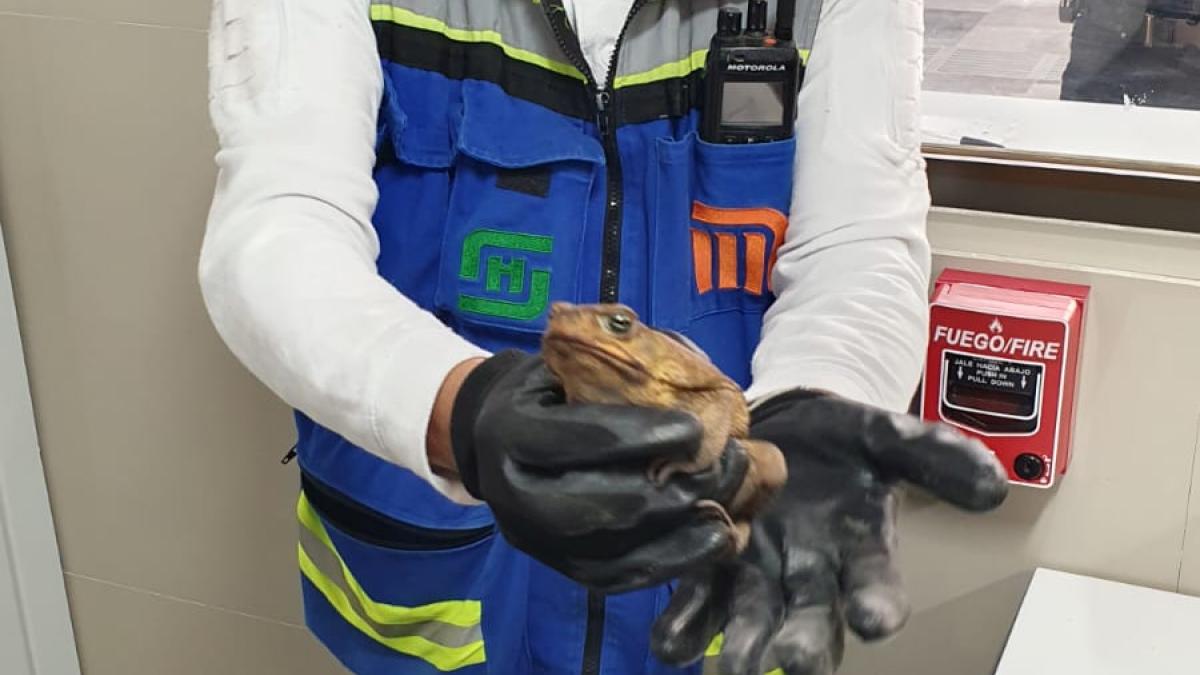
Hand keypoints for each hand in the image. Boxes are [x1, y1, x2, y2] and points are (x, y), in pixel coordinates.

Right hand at [450, 350, 750, 592]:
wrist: (493, 437)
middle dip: (669, 491)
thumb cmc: (546, 392)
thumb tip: (688, 373)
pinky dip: (670, 562)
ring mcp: (533, 538)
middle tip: (721, 468)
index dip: (641, 435)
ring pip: (611, 551)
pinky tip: (710, 540)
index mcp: (510, 431)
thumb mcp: (563, 363)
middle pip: (599, 505)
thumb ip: (613, 367)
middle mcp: (511, 494)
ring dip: (678, 532)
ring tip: (726, 508)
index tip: (696, 429)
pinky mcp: (556, 566)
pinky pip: (617, 577)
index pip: (580, 438)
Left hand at [651, 389, 1007, 674]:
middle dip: (806, 643)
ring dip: (741, 647)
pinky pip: (699, 595)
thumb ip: (935, 455)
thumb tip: (993, 484)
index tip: (879, 619)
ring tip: (731, 672)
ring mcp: (759, 571)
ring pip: (752, 618)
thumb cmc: (843, 437)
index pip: (879, 584)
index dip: (880, 602)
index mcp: (862, 549)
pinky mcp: (713, 559)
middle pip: (812, 617)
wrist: (783, 423)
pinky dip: (685, 620)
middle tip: (796, 664)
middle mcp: (812, 574)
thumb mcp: (889, 434)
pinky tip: (670, 642)